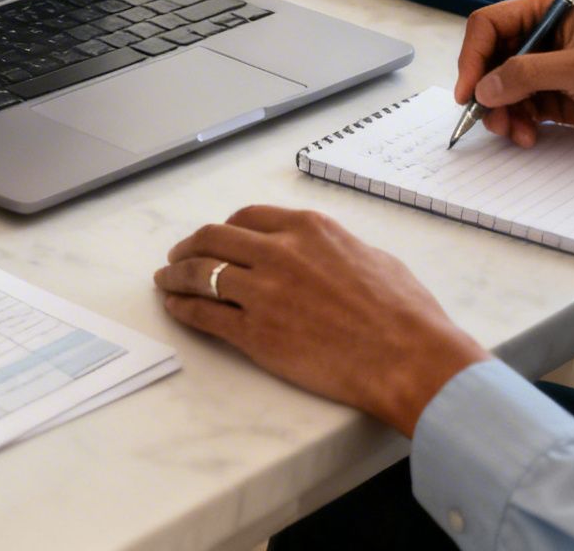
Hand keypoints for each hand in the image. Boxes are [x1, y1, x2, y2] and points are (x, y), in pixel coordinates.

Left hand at [154, 206, 487, 435]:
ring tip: (166, 281)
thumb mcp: (370, 257)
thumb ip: (333, 249)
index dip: (224, 228)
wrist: (407, 356)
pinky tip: (175, 308)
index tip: (215, 238)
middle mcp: (278, 253)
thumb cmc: (403, 312)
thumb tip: (320, 255)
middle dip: (189, 246)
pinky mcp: (254, 333)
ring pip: (200, 274)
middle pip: (213, 239)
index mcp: (307, 229)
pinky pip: (204, 315)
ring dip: (176, 276)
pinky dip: (183, 309)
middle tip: (177, 257)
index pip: (246, 217)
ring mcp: (262, 293)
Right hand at [455, 0, 573, 160]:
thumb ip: (528, 74)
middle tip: (487, 117)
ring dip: (500, 113)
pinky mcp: (551, 95)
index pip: (490, 25)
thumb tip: (486, 87)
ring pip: (500, 88)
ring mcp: (546, 67)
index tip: (469, 89)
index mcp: (549, 11)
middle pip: (489, 59)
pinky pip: (516, 108)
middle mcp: (542, 35)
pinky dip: (515, 123)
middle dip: (486, 90)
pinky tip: (527, 135)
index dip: (473, 56)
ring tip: (514, 132)